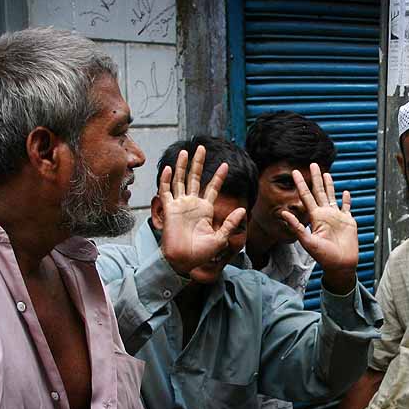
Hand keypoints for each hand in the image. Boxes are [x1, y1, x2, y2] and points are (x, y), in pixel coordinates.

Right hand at [157, 146, 245, 275]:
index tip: (226, 164)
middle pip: (195, 178)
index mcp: (205, 209)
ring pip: (180, 180)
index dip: (219, 176)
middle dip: (198, 163)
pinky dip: (166, 179)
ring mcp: (180, 205)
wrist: (184, 261)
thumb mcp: (221, 238)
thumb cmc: (202, 254)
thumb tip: (242, 209)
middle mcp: (192, 204)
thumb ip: (230, 223)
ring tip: (186, 151)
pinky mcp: (169, 209)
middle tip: (201, 147)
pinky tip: (168, 168)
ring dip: (182, 166)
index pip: (213, 188)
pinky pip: (166, 191)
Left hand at [285, 164, 357, 291]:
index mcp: (315, 217)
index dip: (301, 184)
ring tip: (326, 173)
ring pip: (332, 196)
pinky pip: (347, 207)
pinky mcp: (349, 221)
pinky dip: (346, 199)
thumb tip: (283, 213)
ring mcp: (337, 217)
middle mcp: (325, 214)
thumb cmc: (324, 256)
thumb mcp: (308, 242)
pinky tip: (345, 192)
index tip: (295, 172)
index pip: (306, 196)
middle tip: (313, 164)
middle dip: (316, 178)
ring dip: (329, 185)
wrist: (341, 265)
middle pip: (319, 191)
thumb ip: (297, 227)